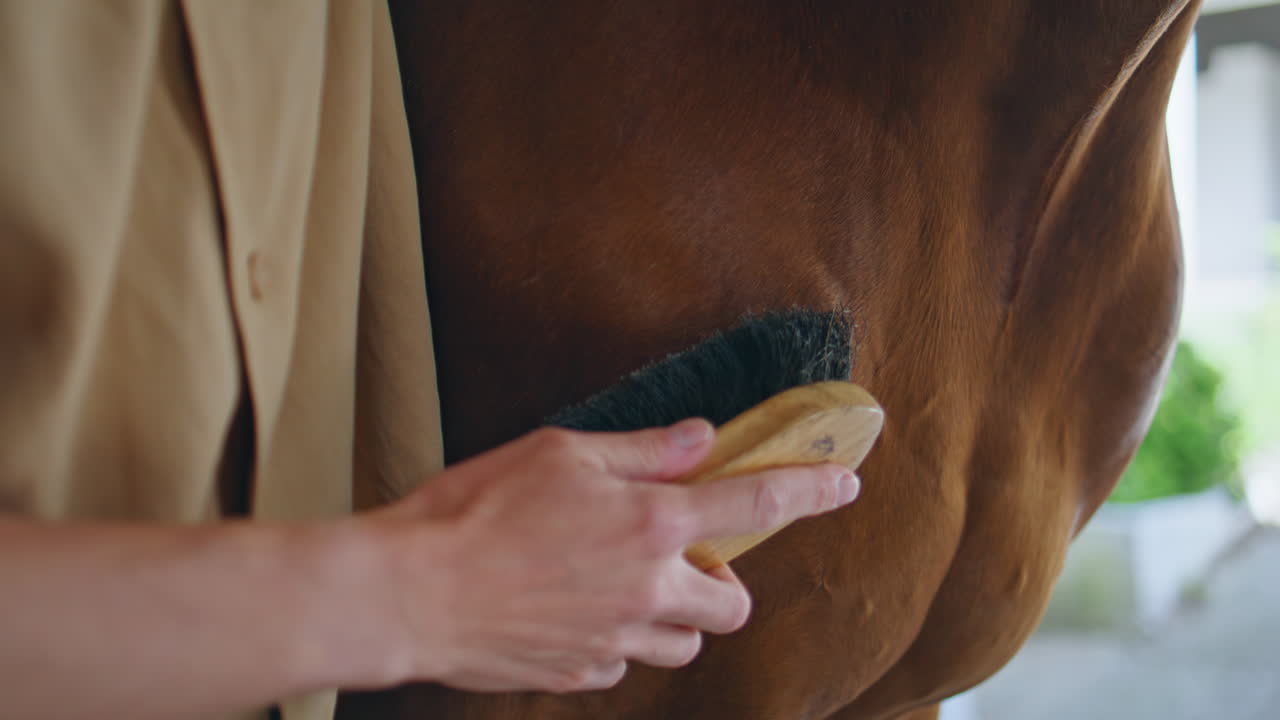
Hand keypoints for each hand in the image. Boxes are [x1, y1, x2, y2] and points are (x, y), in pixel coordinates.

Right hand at [365, 419, 859, 693]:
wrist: (410, 593)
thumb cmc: (476, 509)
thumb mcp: (560, 452)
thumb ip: (643, 450)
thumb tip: (701, 438)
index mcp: (650, 522)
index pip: (755, 501)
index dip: (810, 490)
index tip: (845, 484)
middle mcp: (647, 588)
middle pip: (732, 606)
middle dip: (722, 586)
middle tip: (681, 560)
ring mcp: (616, 640)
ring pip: (684, 645)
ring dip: (674, 618)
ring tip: (622, 586)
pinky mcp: (580, 675)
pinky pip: (625, 662)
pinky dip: (618, 640)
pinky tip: (574, 613)